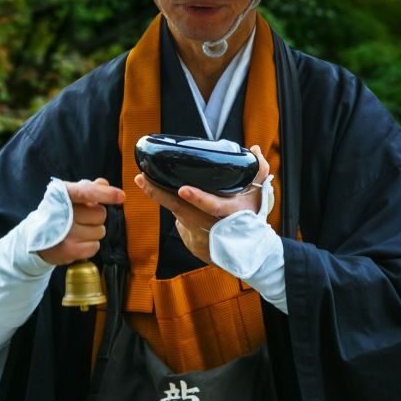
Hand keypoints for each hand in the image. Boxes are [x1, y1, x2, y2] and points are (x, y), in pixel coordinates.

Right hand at [37, 178, 124, 265]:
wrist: (33, 239)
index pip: (86, 193)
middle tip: (81, 219)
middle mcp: (62, 213)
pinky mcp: (70, 251)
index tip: (121, 196)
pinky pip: (95, 246)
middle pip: (100, 214)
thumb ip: (87, 188)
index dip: (106, 194)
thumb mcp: (67, 197)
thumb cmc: (56, 213)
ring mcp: (66, 234)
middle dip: (96, 217)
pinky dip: (89, 245)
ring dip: (93, 232)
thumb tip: (104, 183)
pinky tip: (77, 242)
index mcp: (61, 195)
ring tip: (77, 231)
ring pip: (100, 231)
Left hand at [133, 144, 269, 261]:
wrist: (244, 251)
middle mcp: (209, 224)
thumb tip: (256, 149)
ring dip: (158, 195)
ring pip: (174, 211)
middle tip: (142, 178)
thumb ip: (258, 170)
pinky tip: (156, 190)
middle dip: (158, 193)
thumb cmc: (250, 217)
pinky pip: (176, 218)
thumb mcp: (258, 195)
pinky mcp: (189, 238)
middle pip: (180, 209)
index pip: (213, 207)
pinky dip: (168, 204)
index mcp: (228, 213)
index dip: (198, 199)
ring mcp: (197, 233)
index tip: (182, 189)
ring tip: (143, 180)